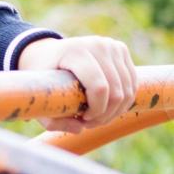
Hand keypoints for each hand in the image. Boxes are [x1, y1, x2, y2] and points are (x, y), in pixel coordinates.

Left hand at [18, 35, 136, 133]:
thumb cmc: (43, 78)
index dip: (96, 110)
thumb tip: (80, 129)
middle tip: (89, 122)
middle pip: (116, 92)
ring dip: (115, 110)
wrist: (47, 53)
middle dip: (105, 115)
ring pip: (127, 90)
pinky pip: (132, 83)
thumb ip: (54, 121)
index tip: (83, 119)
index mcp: (75, 52)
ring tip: (97, 115)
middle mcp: (96, 45)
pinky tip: (106, 105)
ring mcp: (111, 45)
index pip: (99, 88)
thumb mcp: (41, 100)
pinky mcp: (120, 49)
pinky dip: (123, 101)